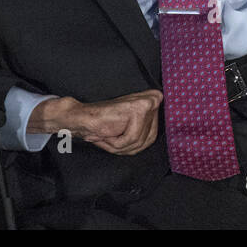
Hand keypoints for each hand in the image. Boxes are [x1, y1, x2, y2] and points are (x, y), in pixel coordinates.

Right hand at [27, 89, 162, 154]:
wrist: (82, 119)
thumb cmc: (104, 124)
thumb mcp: (131, 129)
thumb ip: (147, 129)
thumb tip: (163, 145)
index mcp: (154, 102)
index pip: (152, 136)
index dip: (134, 143)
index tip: (119, 134)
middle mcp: (154, 100)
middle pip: (148, 139)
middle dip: (128, 146)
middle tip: (111, 136)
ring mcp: (148, 103)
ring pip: (139, 141)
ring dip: (120, 145)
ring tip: (108, 134)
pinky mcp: (140, 108)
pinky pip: (132, 139)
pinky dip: (117, 142)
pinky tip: (108, 132)